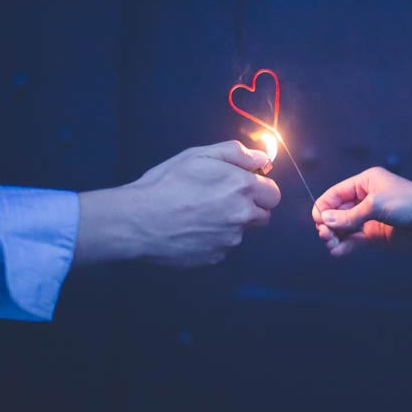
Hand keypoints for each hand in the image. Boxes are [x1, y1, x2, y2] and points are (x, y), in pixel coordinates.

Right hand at [75, 141, 280, 267]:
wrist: (138, 221)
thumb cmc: (166, 184)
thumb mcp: (198, 155)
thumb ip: (236, 153)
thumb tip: (262, 159)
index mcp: (242, 188)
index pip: (273, 193)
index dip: (260, 188)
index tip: (244, 184)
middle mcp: (242, 216)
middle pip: (263, 215)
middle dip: (249, 206)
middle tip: (221, 198)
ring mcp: (230, 240)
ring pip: (241, 231)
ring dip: (229, 223)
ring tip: (198, 213)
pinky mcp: (215, 257)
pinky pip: (222, 246)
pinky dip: (213, 238)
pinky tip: (190, 229)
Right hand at [313, 167, 411, 256]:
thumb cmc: (411, 203)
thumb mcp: (376, 205)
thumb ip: (350, 216)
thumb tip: (324, 221)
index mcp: (364, 183)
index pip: (335, 194)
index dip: (323, 207)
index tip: (318, 221)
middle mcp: (364, 200)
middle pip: (336, 213)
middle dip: (327, 224)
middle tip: (325, 235)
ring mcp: (369, 219)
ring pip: (343, 228)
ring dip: (334, 236)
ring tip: (331, 244)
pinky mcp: (375, 236)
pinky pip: (353, 241)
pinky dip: (344, 246)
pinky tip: (337, 251)